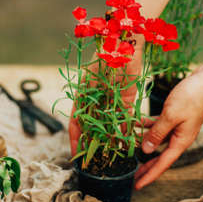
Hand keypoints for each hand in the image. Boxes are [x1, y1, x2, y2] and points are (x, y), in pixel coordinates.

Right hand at [69, 39, 143, 156]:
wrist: (125, 42)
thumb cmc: (105, 56)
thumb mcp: (94, 78)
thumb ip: (93, 101)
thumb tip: (89, 121)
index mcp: (84, 96)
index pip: (76, 122)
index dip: (75, 139)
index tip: (76, 154)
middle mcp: (97, 101)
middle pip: (93, 127)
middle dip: (94, 143)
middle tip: (95, 159)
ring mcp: (112, 101)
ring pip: (110, 125)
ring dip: (110, 139)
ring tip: (112, 154)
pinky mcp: (127, 99)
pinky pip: (126, 117)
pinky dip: (126, 129)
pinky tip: (127, 141)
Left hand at [135, 64, 202, 188]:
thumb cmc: (191, 98)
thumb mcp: (170, 116)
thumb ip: (157, 133)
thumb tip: (145, 151)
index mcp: (181, 141)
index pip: (163, 164)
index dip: (149, 175)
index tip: (137, 185)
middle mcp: (179, 137)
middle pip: (160, 156)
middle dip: (146, 166)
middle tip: (133, 176)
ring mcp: (177, 127)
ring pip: (157, 140)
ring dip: (143, 142)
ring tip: (129, 148)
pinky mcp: (175, 116)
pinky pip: (158, 125)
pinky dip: (147, 125)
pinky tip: (136, 122)